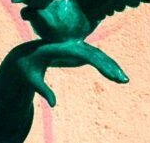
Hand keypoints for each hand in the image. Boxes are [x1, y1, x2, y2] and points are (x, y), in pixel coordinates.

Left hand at [4, 39, 128, 107]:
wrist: (26, 56)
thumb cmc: (27, 68)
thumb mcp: (32, 80)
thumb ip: (42, 90)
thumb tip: (53, 104)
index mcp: (58, 49)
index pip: (82, 54)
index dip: (98, 63)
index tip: (110, 74)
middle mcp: (69, 45)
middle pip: (93, 54)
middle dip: (109, 66)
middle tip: (123, 80)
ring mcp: (75, 48)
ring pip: (97, 56)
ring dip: (111, 67)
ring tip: (124, 80)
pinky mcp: (78, 53)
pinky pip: (95, 59)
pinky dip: (106, 67)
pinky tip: (115, 76)